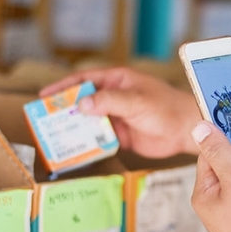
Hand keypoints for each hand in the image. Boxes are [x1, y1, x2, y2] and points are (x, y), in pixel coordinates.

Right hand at [41, 67, 199, 157]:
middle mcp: (114, 97)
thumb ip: (108, 101)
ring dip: (74, 129)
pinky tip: (75, 151)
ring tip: (54, 138)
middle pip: (82, 101)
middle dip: (64, 110)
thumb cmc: (166, 108)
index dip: (62, 86)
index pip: (83, 80)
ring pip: (89, 121)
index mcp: (117, 80)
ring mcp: (117, 116)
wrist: (186, 130)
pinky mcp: (121, 135)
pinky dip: (88, 144)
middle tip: (44, 121)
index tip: (44, 96)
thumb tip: (81, 103)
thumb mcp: (135, 101)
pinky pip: (99, 138)